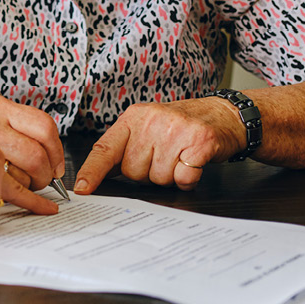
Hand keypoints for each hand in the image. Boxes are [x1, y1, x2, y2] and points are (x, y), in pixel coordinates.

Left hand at [74, 97, 248, 192]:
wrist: (223, 115)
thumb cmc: (181, 126)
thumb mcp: (148, 127)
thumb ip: (125, 147)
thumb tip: (98, 174)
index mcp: (133, 117)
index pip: (106, 148)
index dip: (92, 171)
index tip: (82, 188)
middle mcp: (152, 121)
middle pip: (133, 171)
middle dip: (147, 174)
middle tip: (164, 157)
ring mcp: (176, 130)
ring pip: (158, 178)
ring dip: (169, 176)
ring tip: (179, 157)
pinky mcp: (199, 142)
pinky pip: (183, 178)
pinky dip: (188, 179)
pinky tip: (192, 163)